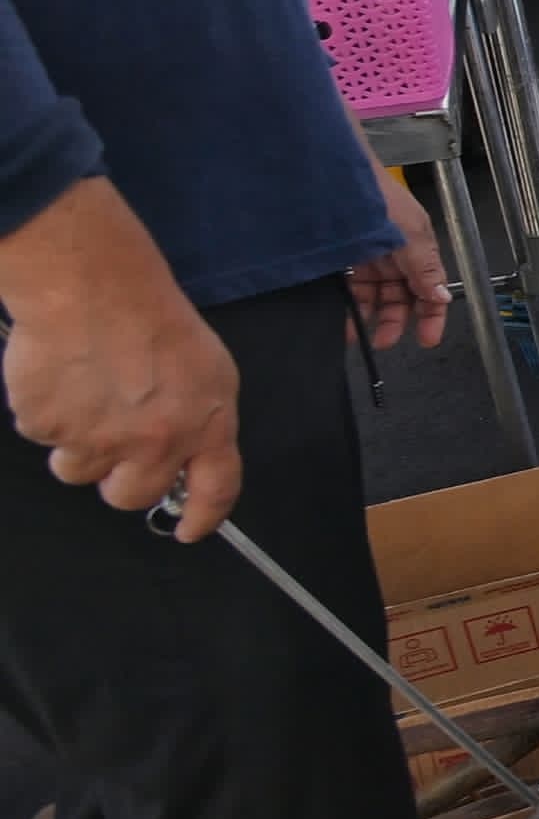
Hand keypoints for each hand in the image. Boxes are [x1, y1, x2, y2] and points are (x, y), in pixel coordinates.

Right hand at [0, 179, 243, 537]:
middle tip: (113, 441)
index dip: (203, 517)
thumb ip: (197, 420)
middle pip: (132, 495)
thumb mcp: (205, 370)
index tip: (190, 531)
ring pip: (79, 471)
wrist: (92, 288)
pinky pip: (43, 438)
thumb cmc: (151, 317)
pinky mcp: (50, 428)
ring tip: (84, 393)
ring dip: (77, 444)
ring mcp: (100, 439)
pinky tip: (60, 377)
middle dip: (119, 478)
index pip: (215, 489)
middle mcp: (157, 442)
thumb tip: (180, 460)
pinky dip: (47, 413)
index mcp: (207, 424)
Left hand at [345, 169, 450, 352]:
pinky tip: (340, 310)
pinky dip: (346, 300)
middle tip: (383, 341)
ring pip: (373, 292)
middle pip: (401, 295)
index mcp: (419, 248)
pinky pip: (349, 284)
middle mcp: (397, 253)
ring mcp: (370, 253)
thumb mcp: (409, 233)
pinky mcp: (345, 253)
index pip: (432, 289)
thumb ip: (425, 267)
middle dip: (395, 320)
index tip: (427, 340)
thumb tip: (442, 297)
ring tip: (353, 331)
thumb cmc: (377, 194)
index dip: (432, 315)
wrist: (336, 171)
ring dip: (367, 313)